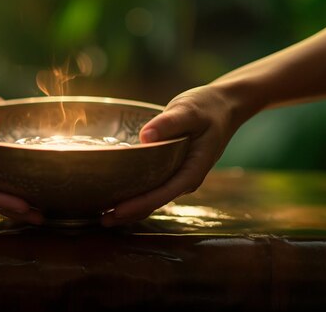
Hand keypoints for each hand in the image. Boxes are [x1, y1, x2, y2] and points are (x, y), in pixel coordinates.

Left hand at [101, 85, 251, 226]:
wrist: (224, 106)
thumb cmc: (208, 107)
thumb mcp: (190, 110)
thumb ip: (169, 122)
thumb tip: (146, 137)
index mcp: (192, 170)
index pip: (162, 194)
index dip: (139, 205)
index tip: (116, 211)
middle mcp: (184, 179)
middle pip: (154, 202)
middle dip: (129, 213)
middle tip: (101, 220)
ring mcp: (178, 176)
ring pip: (152, 197)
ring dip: (130, 207)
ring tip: (102, 214)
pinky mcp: (171, 170)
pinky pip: (152, 186)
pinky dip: (135, 193)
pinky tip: (115, 193)